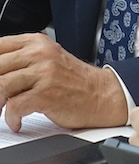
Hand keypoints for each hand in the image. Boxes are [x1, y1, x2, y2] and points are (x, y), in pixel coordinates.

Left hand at [0, 33, 128, 130]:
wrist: (103, 95)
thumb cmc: (75, 81)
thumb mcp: (48, 60)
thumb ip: (22, 61)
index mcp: (37, 43)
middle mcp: (40, 54)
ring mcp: (45, 72)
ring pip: (1, 86)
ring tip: (3, 111)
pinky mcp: (47, 93)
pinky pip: (14, 107)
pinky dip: (12, 118)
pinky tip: (18, 121)